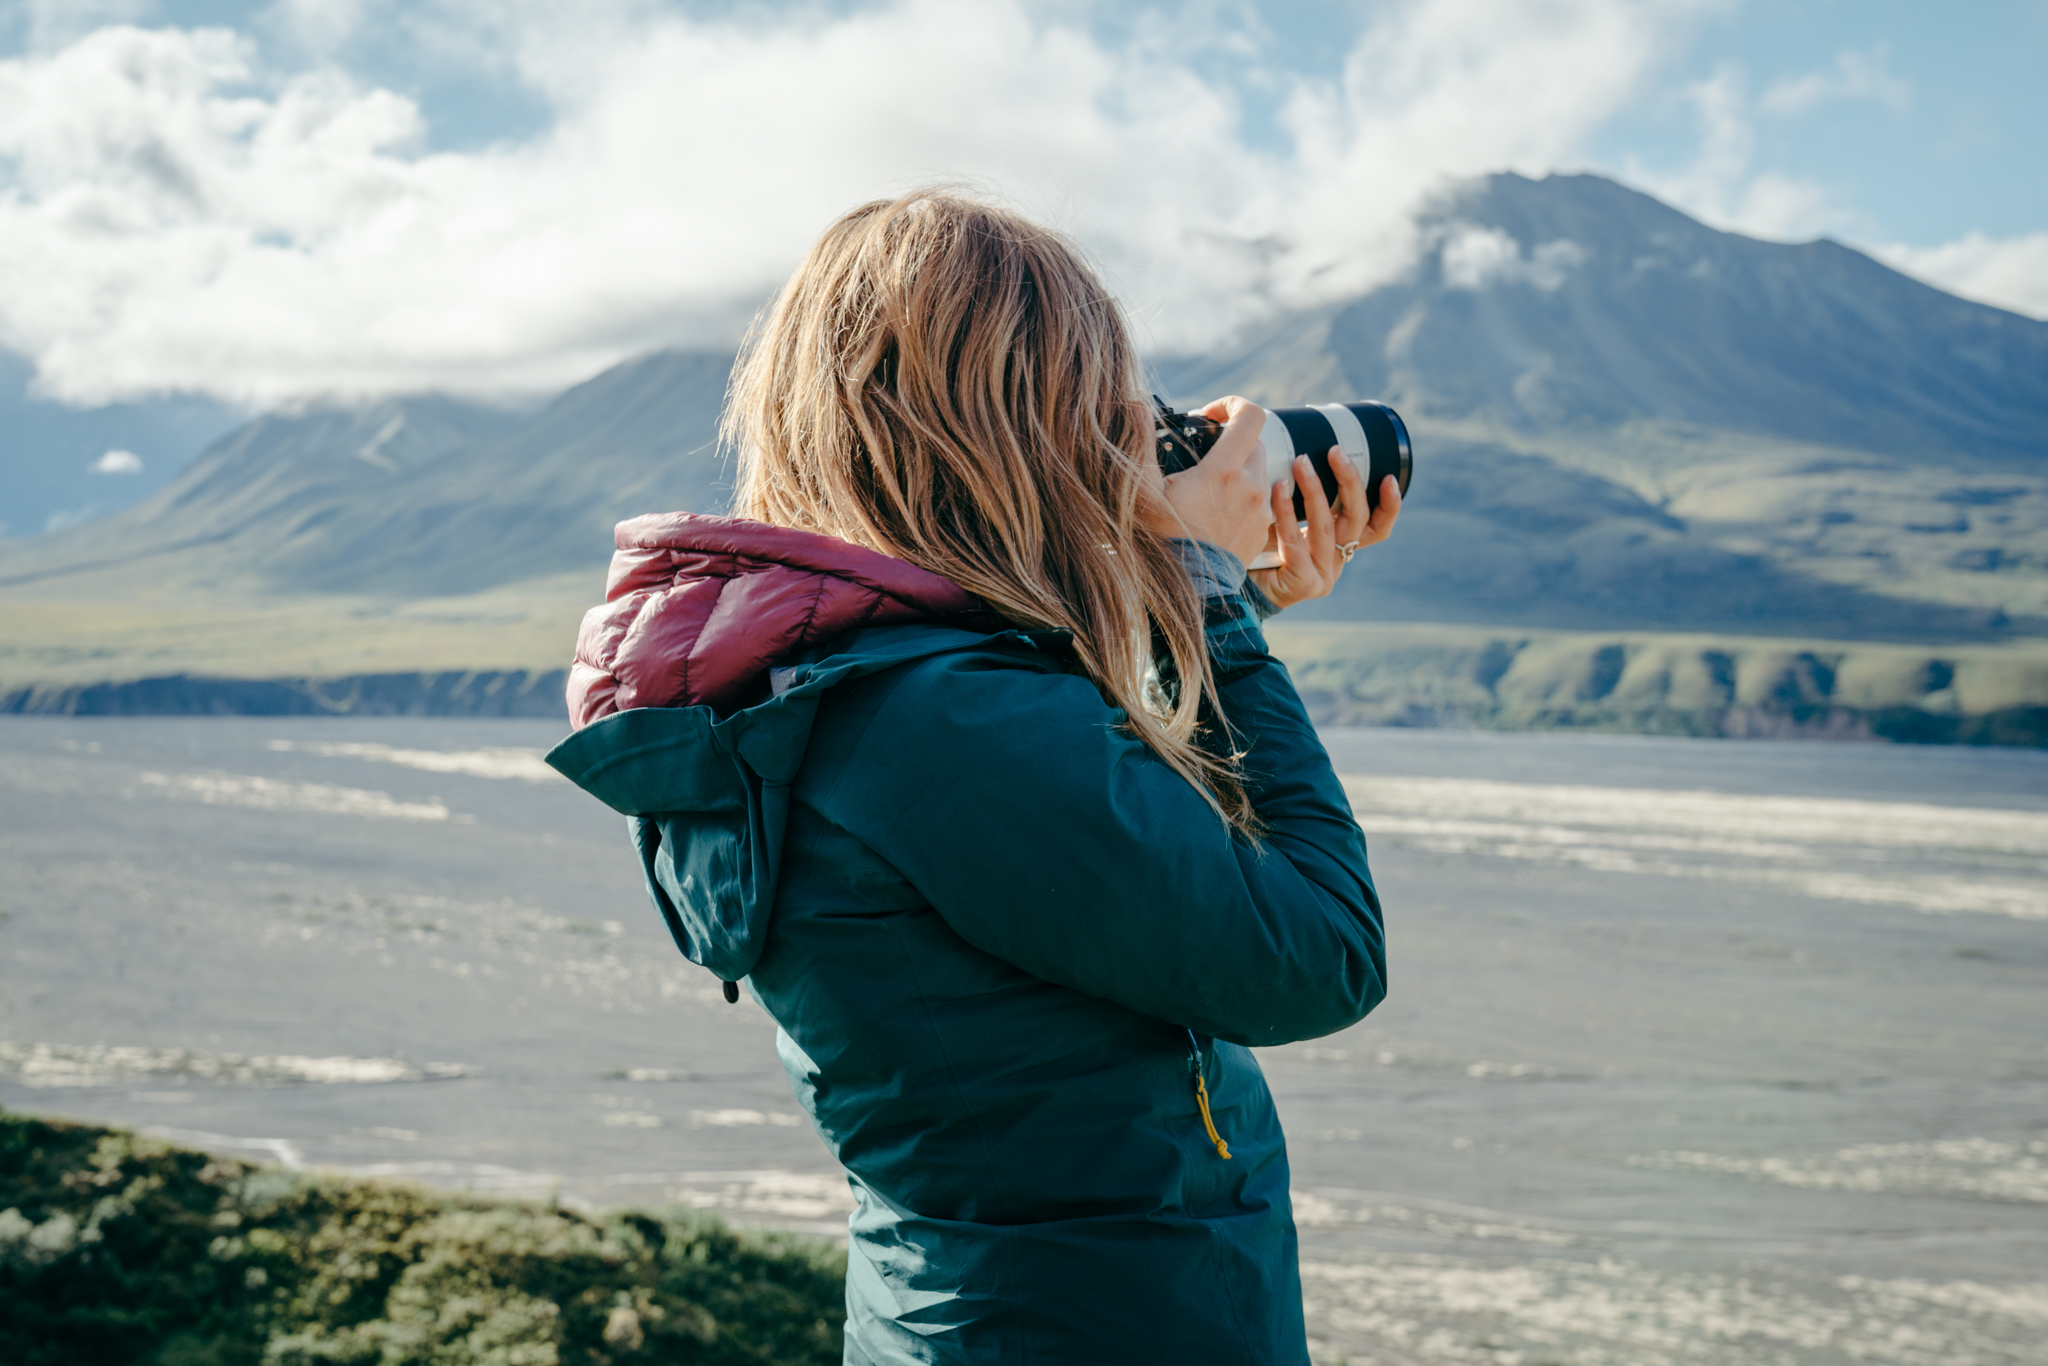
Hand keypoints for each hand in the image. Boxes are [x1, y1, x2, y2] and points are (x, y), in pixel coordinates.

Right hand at [1143, 395, 1274, 565]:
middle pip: (1254, 443)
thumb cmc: (1162, 539)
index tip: (1211, 416)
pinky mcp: (1262, 529)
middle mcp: (1251, 485)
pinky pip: (1261, 500)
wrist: (1188, 588)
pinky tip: (1218, 510)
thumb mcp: (1143, 491)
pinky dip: (1245, 496)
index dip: (1232, 405)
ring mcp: (1261, 509)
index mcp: (1225, 470)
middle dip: (1232, 441)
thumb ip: (1142, 444)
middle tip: (1204, 454)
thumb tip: (1137, 405)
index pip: (1251, 416)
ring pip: (1259, 471)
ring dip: (1239, 469)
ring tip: (1210, 486)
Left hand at [1249, 445, 1400, 611]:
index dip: (1390, 506)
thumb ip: (1302, 496)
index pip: (1377, 529)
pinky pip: (1295, 542)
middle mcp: (1337, 560)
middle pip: (1357, 520)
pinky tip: (1278, 490)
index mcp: (1341, 545)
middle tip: (1335, 451)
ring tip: (1301, 462)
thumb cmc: (1257, 544)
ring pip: (1325, 527)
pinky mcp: (1303, 584)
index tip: (1389, 477)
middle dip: (1349, 481)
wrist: (1230, 584)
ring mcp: (1323, 575)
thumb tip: (1303, 449)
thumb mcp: (1288, 517)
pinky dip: (1286, 512)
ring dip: (1314, 489)